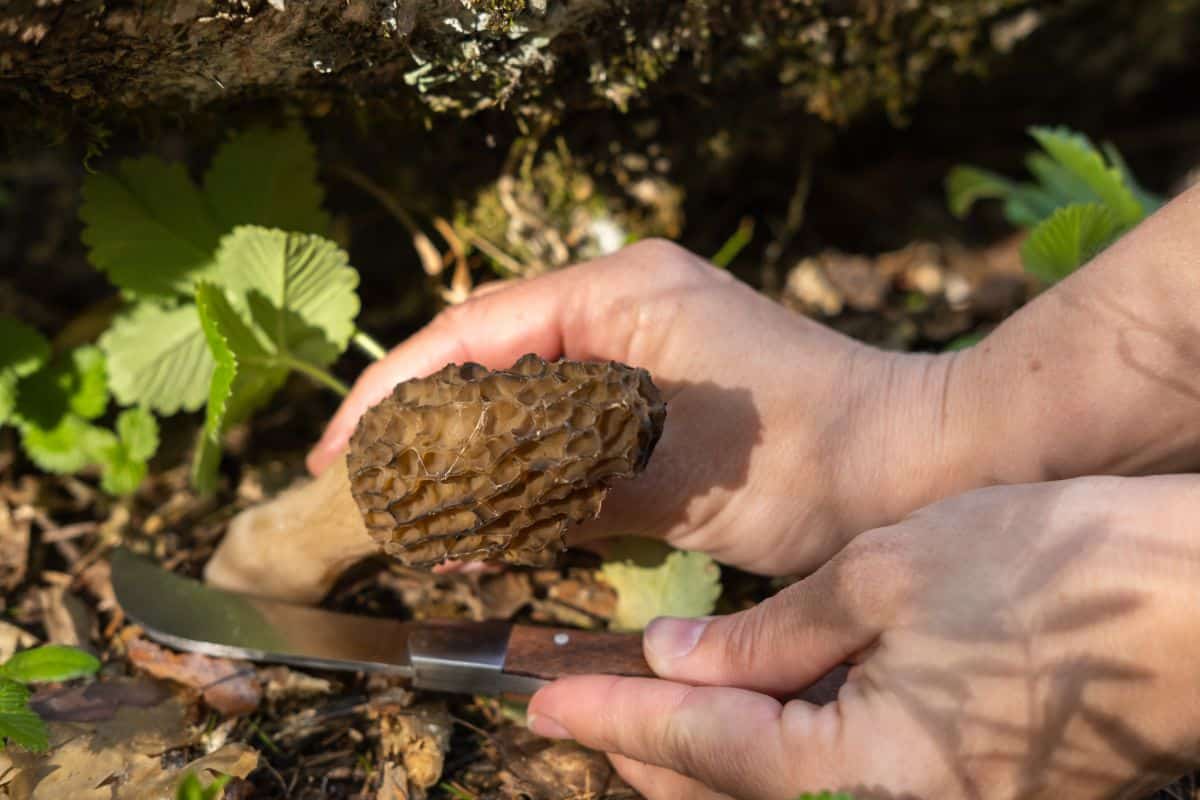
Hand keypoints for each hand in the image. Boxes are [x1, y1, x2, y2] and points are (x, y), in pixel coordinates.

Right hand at [308, 240, 973, 574]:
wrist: (913, 465)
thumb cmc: (806, 455)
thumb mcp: (668, 473)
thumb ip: (557, 486)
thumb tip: (464, 516)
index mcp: (617, 293)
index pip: (474, 331)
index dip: (396, 390)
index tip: (339, 451)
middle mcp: (625, 303)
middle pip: (492, 355)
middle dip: (428, 423)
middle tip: (371, 486)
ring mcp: (645, 344)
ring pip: (528, 391)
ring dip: (477, 449)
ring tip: (422, 509)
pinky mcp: (662, 390)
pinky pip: (571, 420)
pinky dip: (533, 466)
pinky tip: (500, 512)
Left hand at [528, 476, 1199, 798]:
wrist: (1196, 603)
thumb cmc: (1050, 572)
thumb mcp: (885, 575)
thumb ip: (770, 636)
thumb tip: (679, 659)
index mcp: (868, 775)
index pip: (702, 744)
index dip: (612, 715)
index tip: (541, 695)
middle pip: (731, 791)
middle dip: (648, 746)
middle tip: (581, 698)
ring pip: (780, 795)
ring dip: (704, 753)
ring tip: (642, 706)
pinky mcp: (973, 799)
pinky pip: (840, 787)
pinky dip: (776, 752)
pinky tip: (749, 709)